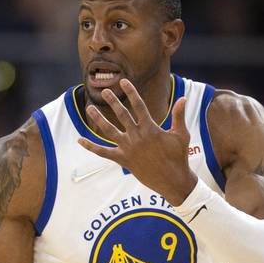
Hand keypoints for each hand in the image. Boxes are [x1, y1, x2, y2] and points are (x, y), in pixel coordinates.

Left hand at [77, 79, 196, 203]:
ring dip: (99, 118)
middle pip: (122, 114)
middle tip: (105, 91)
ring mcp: (128, 148)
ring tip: (90, 107)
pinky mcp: (123, 160)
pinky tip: (80, 140)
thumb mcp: (181, 135)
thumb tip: (183, 98)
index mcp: (150, 128)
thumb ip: (179, 116)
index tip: (123, 82)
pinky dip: (91, 146)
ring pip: (109, 130)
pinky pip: (103, 152)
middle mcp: (137, 136)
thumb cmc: (179, 157)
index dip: (131, 92)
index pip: (138, 105)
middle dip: (113, 101)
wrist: (173, 180)